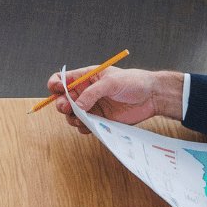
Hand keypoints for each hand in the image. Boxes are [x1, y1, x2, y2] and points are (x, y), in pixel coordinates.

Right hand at [50, 67, 184, 134]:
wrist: (152, 97)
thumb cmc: (133, 82)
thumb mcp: (111, 82)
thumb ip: (92, 93)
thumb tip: (76, 106)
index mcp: (86, 78)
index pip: (61, 79)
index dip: (55, 85)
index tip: (57, 91)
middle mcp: (85, 93)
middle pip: (62, 100)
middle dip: (61, 105)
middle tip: (68, 108)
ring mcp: (91, 107)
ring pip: (71, 116)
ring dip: (73, 119)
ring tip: (83, 119)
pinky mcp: (99, 120)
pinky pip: (84, 126)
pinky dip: (84, 128)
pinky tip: (92, 125)